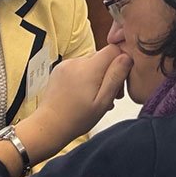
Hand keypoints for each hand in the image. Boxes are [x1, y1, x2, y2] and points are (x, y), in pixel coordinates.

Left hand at [15, 46, 131, 163]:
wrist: (48, 127)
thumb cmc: (75, 119)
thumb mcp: (103, 101)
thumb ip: (116, 77)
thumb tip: (127, 57)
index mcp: (89, 68)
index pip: (114, 49)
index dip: (121, 63)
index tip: (120, 80)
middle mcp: (76, 61)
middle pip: (103, 57)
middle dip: (110, 72)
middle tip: (110, 94)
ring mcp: (66, 65)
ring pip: (92, 62)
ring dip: (98, 76)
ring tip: (96, 97)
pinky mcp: (60, 69)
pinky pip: (80, 67)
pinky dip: (86, 77)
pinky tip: (84, 93)